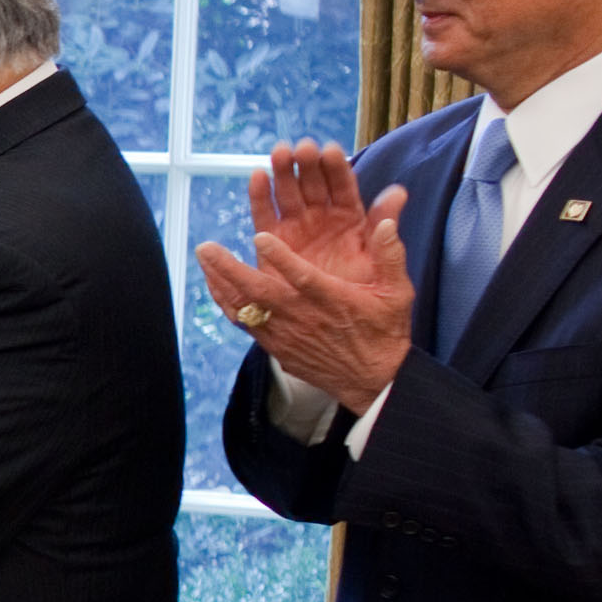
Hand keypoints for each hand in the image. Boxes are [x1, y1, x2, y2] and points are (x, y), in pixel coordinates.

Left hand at [194, 140, 413, 414]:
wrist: (373, 380)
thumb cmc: (384, 331)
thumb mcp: (397, 293)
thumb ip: (390, 256)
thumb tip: (383, 222)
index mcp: (334, 300)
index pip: (304, 278)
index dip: (281, 258)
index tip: (260, 236)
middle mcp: (304, 317)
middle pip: (261, 293)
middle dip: (231, 269)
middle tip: (207, 247)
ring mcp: (285, 334)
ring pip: (246, 308)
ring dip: (221, 282)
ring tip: (204, 257)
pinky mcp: (275, 346)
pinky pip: (245, 323)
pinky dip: (227, 302)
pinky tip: (214, 285)